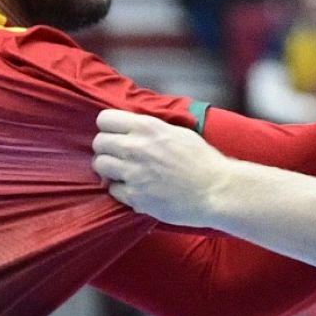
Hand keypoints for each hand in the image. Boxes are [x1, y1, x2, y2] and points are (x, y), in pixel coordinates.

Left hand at [92, 109, 233, 226]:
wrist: (217, 190)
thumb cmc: (203, 161)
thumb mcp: (178, 132)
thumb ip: (153, 128)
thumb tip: (135, 127)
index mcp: (147, 127)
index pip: (104, 119)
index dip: (108, 127)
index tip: (116, 134)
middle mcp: (135, 148)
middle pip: (98, 143)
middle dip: (106, 149)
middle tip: (119, 155)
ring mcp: (133, 173)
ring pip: (100, 166)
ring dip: (109, 169)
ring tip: (123, 172)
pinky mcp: (135, 197)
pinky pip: (113, 190)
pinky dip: (121, 190)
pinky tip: (135, 189)